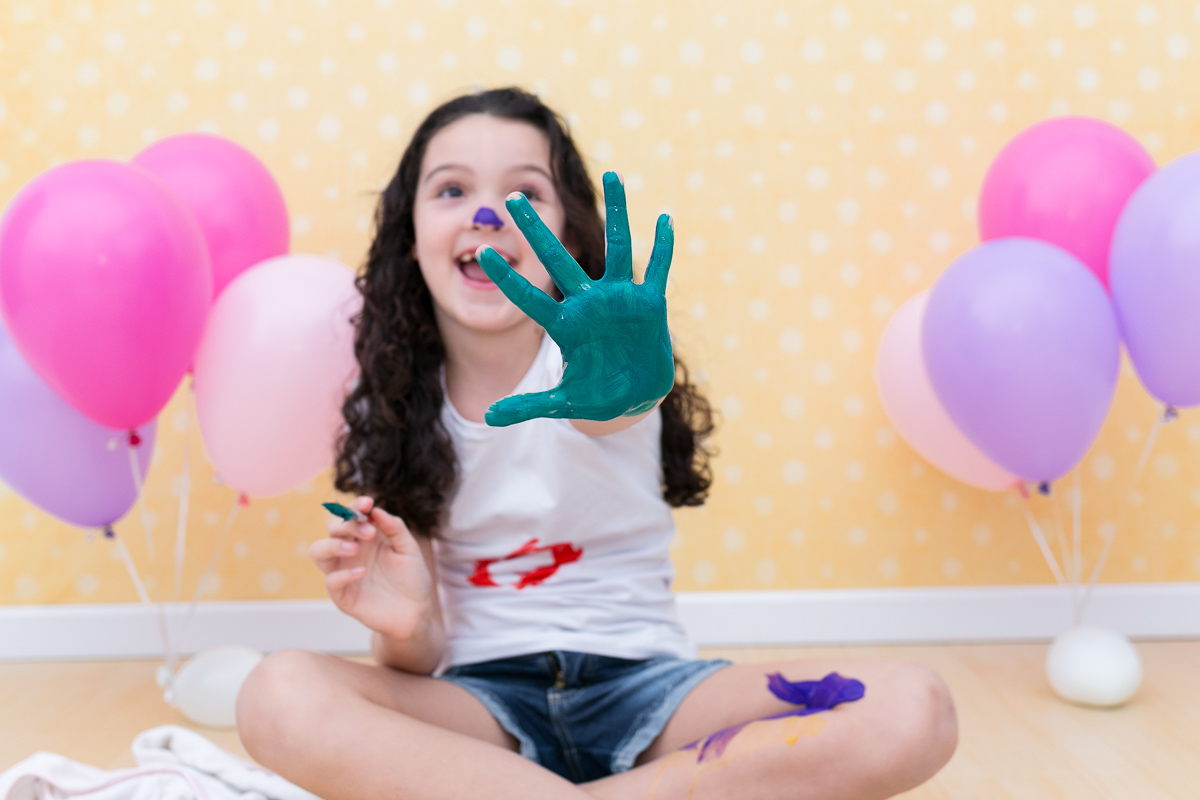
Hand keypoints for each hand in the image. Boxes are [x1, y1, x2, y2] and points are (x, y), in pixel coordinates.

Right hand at [309, 496, 433, 640]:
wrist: (416, 612)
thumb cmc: (412, 578)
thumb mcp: (409, 549)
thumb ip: (395, 528)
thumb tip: (376, 510)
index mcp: (365, 538)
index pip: (350, 515)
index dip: (354, 506)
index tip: (367, 503)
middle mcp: (351, 552)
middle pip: (332, 528)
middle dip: (347, 524)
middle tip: (370, 532)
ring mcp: (344, 573)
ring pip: (318, 552)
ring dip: (333, 545)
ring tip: (354, 548)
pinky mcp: (343, 596)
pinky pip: (331, 582)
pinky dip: (343, 575)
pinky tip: (362, 572)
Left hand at [477, 171, 674, 425]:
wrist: (633, 395)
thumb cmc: (596, 395)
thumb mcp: (562, 403)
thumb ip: (527, 406)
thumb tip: (489, 418)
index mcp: (566, 324)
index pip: (530, 298)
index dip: (507, 278)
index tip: (479, 254)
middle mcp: (589, 303)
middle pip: (558, 260)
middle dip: (535, 231)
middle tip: (511, 199)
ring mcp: (619, 299)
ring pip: (617, 247)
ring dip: (618, 211)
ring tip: (612, 173)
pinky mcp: (649, 304)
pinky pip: (657, 270)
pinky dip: (664, 247)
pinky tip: (667, 220)